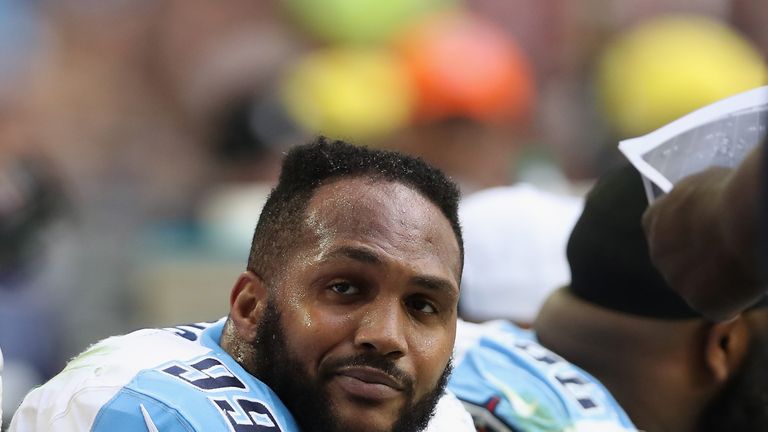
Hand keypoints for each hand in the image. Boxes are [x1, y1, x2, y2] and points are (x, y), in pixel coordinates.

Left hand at [642, 165, 761, 320]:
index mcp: (653, 220)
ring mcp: (676, 280)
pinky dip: (732, 300)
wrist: (745, 220)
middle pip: (677, 263)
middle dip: (700, 261)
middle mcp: (657, 253)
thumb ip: (696, 197)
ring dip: (716, 281)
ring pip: (697, 286)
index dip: (686, 235)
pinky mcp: (700, 303)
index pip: (660, 231)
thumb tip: (703, 199)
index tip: (707, 235)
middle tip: (729, 253)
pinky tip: (746, 285)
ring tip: (741, 265)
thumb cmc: (730, 193)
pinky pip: (719, 307)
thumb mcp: (706, 181)